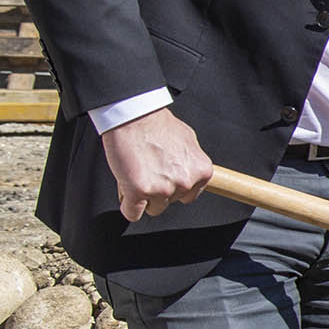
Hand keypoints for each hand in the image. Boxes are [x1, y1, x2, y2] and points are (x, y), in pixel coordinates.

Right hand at [102, 108, 213, 222]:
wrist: (134, 116)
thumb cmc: (157, 124)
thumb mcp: (188, 140)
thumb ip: (190, 161)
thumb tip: (191, 172)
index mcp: (201, 171)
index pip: (190, 196)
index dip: (174, 186)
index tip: (166, 178)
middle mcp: (185, 182)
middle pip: (171, 202)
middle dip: (159, 190)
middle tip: (149, 169)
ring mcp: (163, 189)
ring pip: (154, 208)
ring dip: (144, 196)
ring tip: (137, 173)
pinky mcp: (139, 192)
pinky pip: (132, 213)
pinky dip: (127, 205)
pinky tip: (126, 187)